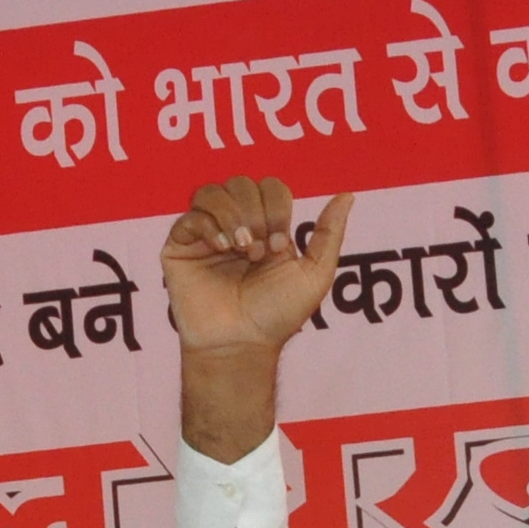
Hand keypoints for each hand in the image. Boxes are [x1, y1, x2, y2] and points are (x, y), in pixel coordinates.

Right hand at [164, 179, 352, 459]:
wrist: (241, 344)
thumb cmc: (277, 316)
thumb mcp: (315, 274)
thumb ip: (330, 234)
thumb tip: (348, 195)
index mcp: (266, 227)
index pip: (270, 188)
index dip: (276, 208)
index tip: (277, 247)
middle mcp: (235, 225)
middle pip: (241, 183)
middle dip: (254, 213)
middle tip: (256, 252)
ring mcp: (206, 235)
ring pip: (212, 192)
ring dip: (231, 215)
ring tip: (239, 248)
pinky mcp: (180, 248)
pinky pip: (189, 216)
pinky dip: (208, 226)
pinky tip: (220, 248)